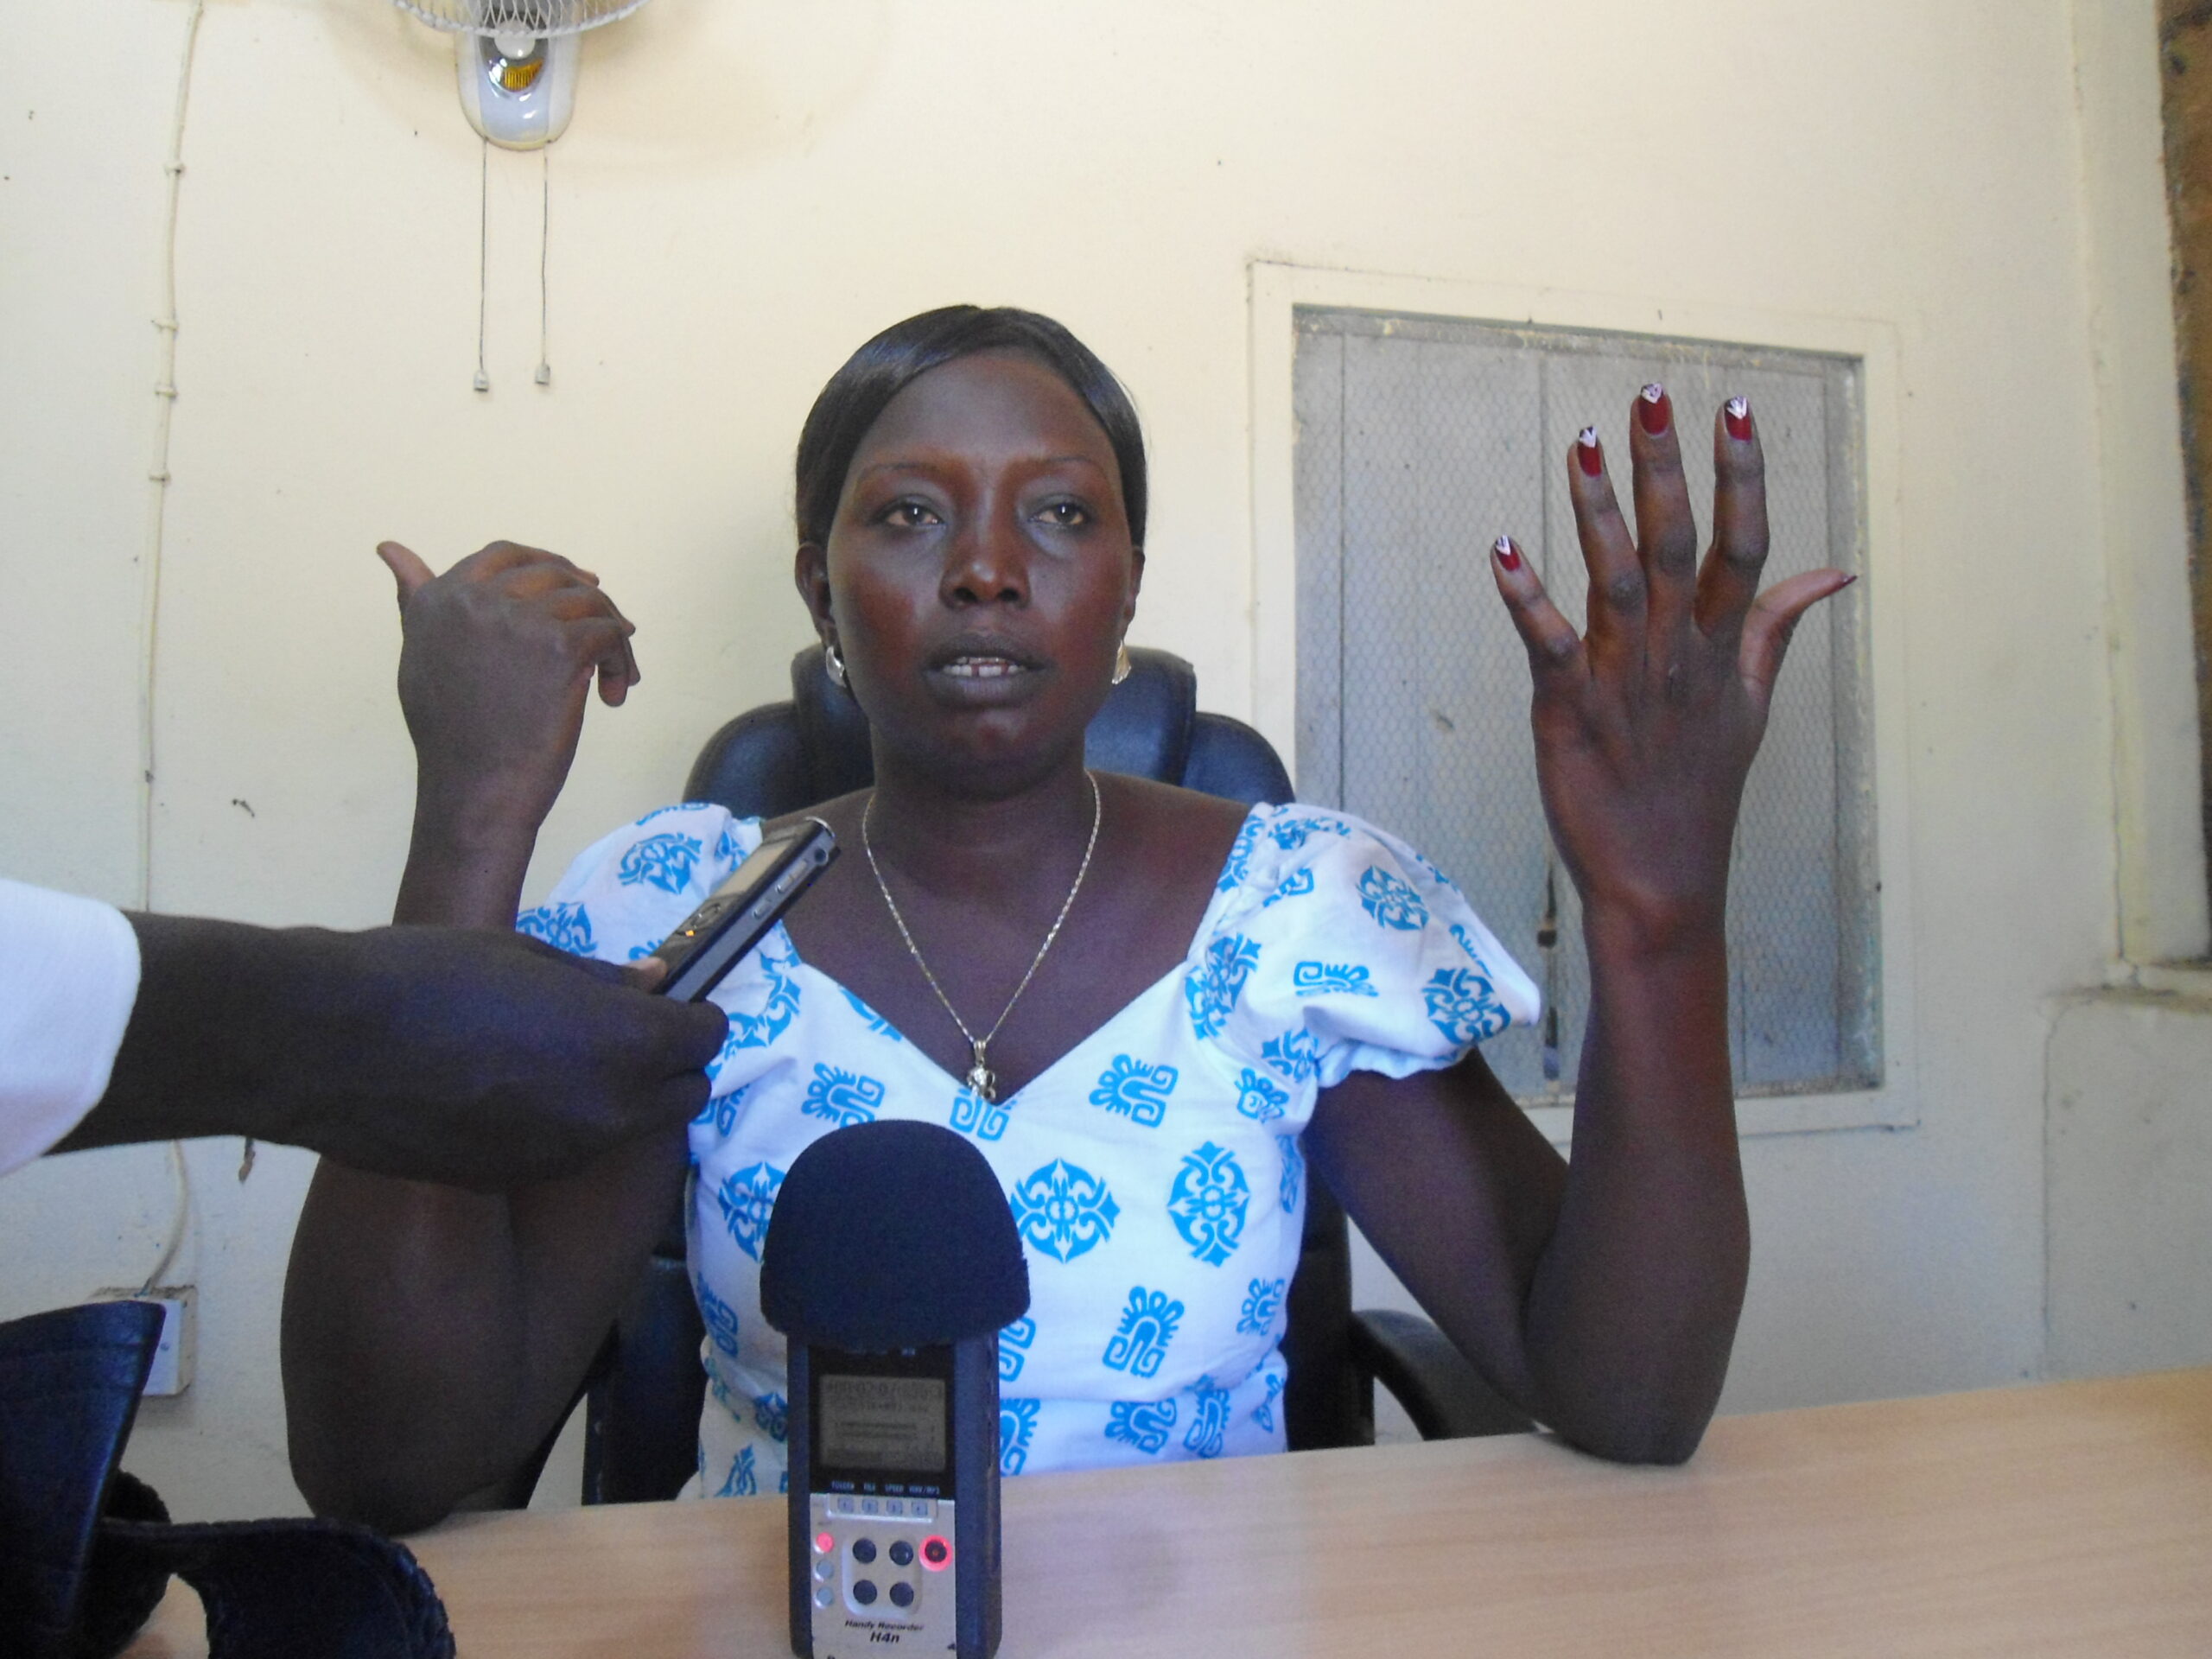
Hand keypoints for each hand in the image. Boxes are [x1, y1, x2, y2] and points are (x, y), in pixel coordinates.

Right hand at [285, 925, 726, 1186]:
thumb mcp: (526, 955)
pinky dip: (568, 1126)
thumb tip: (651, 985)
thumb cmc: (428, 975)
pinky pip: (572, 1151)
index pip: (706, 1038)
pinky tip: (516, 1096)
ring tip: (565, 1062)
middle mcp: (610, 1111)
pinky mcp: (517, 1178)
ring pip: (631, 1130)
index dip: (691, 1017)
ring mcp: (565, 1154)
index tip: (666, 1003)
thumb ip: (600, 980)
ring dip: (622, 1099)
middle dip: (671, 1064)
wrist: (329, 1046)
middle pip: (686, 1095)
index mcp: (625, 1044)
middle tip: (628, 1034)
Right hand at [379, 540, 639, 842]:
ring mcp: (519, 620)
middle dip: (587, 597)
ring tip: (613, 675)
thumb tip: (390, 547)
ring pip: (590, 600)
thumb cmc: (450, 736)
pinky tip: (614, 694)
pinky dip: (622, 661)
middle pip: (553, 573)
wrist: (474, 791)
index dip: (545, 566)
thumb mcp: (420, 656)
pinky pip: (611, 632)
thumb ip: (416, 600)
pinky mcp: (560, 647)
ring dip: (611, 635)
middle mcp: (475, 600)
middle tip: (609, 630)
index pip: (504, 555)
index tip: (574, 588)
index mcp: (440, 599)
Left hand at [1490, 390, 1851, 951]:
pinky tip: (1502, 550)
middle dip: (1667, 469)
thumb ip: (1778, 629)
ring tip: (1583, 444)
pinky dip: (1526, 598)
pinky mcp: (1570, 712)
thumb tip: (1834, 570)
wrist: (1662, 885)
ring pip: (1619, 580)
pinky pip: (1549, 645)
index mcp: (1725, 650)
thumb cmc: (1698, 793)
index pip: (1746, 545)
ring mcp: (1626, 683)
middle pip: (1682, 546)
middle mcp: (1681, 656)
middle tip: (1651, 396)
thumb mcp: (1753, 707)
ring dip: (1598, 511)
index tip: (1731, 408)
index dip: (1741, 475)